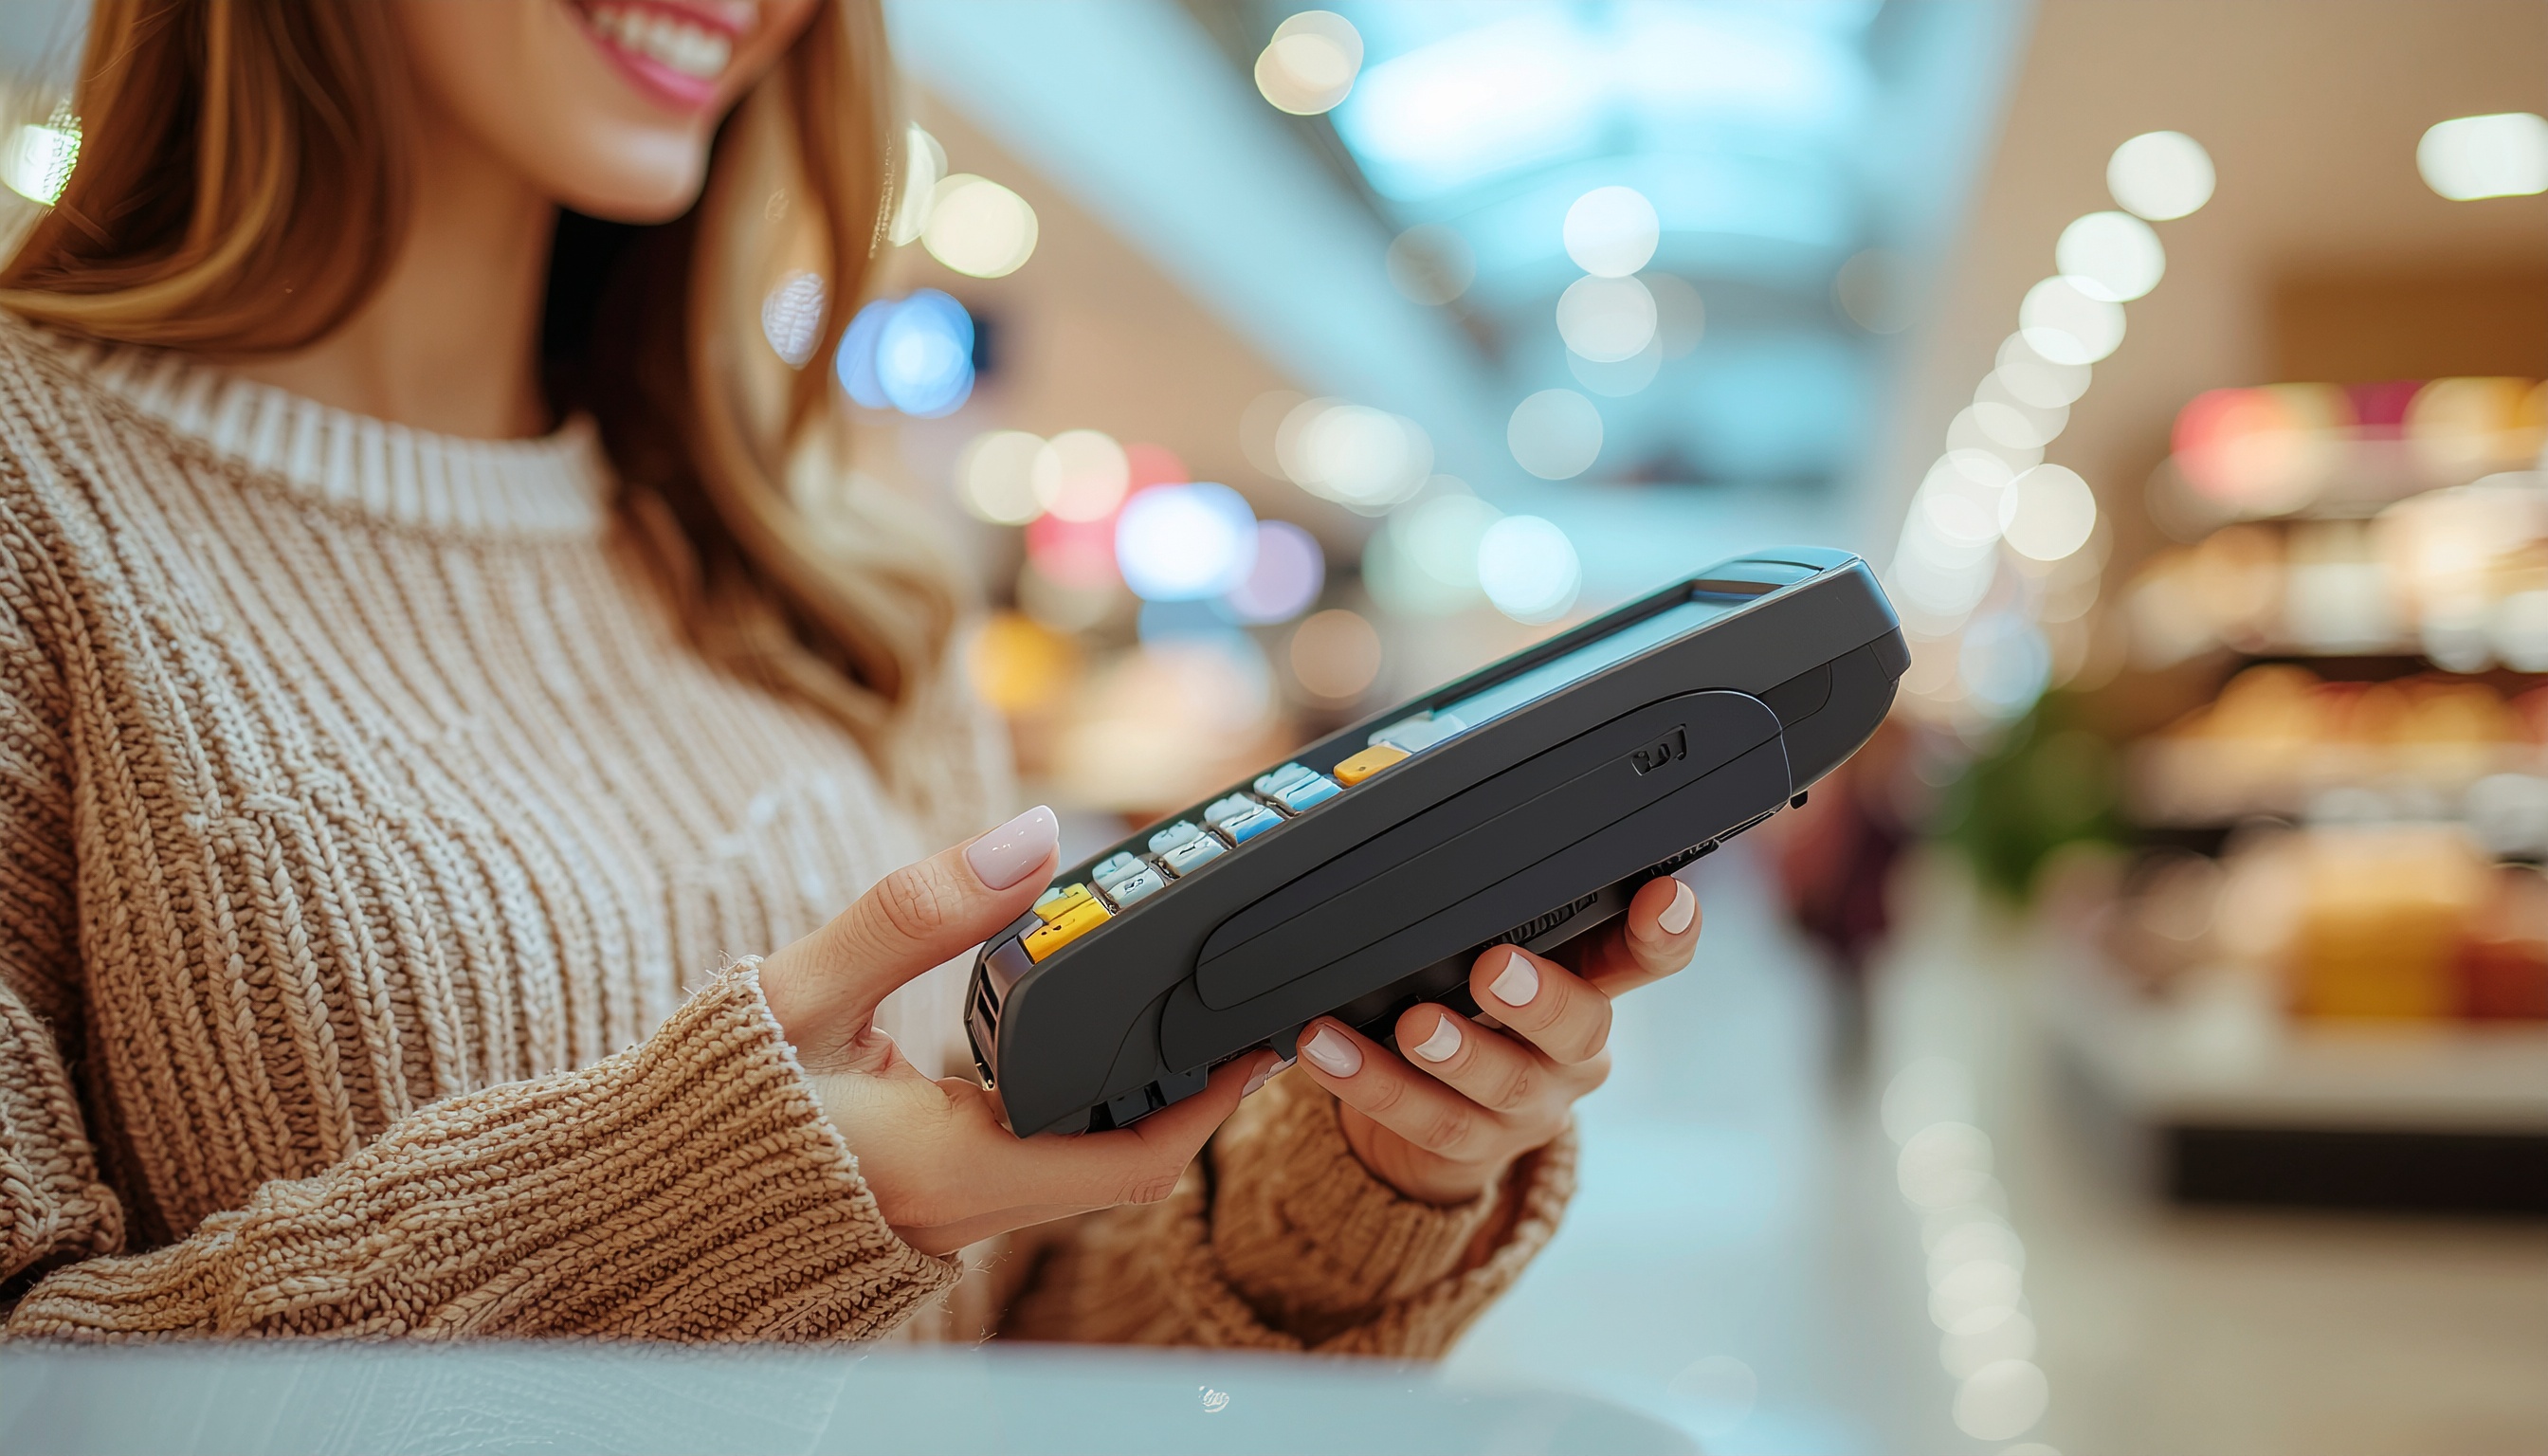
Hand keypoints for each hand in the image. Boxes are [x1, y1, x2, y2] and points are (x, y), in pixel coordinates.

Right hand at [758, 805, 1272, 1254]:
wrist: (633, 1197)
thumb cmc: (708, 1101)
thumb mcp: (801, 993)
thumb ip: (914, 911)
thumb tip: (1030, 837)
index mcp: (951, 1172)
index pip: (1130, 1161)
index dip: (1210, 1105)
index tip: (1260, 1038)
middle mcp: (965, 1210)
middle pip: (1121, 1163)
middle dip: (1187, 1090)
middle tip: (1233, 1003)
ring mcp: (950, 1214)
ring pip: (1078, 1163)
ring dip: (1132, 1096)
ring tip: (1178, 1007)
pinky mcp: (931, 1200)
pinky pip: (1031, 1160)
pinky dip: (1072, 1106)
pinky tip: (1083, 1040)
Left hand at [1293, 874, 1701, 1205]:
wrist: (1436, 1122)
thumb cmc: (1468, 1006)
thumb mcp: (1489, 948)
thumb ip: (1492, 907)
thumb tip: (1444, 825)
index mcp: (1588, 983)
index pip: (1645, 956)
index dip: (1666, 931)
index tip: (1663, 897)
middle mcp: (1571, 1050)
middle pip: (1583, 1029)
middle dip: (1542, 998)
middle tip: (1496, 967)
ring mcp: (1528, 1105)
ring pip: (1505, 1084)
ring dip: (1456, 1051)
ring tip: (1415, 1024)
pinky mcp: (1472, 1148)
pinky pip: (1426, 1121)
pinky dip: (1373, 1083)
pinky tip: (1329, 1049)